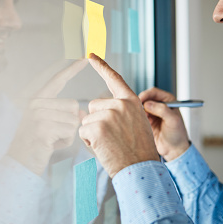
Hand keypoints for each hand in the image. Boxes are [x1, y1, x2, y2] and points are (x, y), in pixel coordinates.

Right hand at [8, 59, 87, 174]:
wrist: (19, 165)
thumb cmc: (37, 145)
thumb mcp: (50, 125)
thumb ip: (64, 114)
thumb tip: (83, 113)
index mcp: (36, 100)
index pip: (57, 81)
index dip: (71, 70)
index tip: (84, 58)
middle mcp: (35, 103)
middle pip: (74, 106)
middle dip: (71, 123)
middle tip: (53, 135)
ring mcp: (38, 115)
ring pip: (74, 120)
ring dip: (68, 134)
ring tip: (52, 141)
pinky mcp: (43, 128)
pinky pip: (69, 132)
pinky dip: (65, 142)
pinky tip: (51, 146)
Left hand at [79, 54, 158, 177]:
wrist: (140, 169)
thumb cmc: (137, 150)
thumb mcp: (134, 123)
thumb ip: (117, 112)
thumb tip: (89, 111)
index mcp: (131, 101)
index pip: (114, 79)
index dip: (101, 66)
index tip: (90, 54)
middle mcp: (120, 104)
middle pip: (94, 106)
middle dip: (97, 121)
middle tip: (113, 138)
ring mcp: (109, 114)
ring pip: (86, 119)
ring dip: (93, 132)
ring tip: (110, 144)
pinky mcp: (98, 126)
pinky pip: (82, 131)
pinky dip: (88, 142)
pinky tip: (103, 148)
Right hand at [139, 87, 189, 160]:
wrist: (174, 150)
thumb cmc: (178, 135)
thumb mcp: (173, 121)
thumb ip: (162, 110)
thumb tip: (148, 104)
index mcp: (168, 100)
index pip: (154, 92)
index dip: (146, 95)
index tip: (140, 101)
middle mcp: (159, 104)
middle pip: (145, 98)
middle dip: (140, 103)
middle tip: (137, 111)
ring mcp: (152, 112)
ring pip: (140, 107)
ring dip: (138, 111)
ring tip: (140, 119)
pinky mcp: (147, 120)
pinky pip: (138, 116)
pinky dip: (137, 118)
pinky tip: (139, 124)